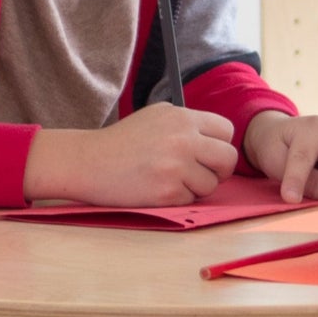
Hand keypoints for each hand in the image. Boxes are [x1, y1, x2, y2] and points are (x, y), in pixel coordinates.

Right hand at [24, 105, 237, 206]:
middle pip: (228, 159)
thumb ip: (187, 124)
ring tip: (171, 179)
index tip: (208, 153)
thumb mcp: (156, 116)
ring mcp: (176, 166)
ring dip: (196, 187)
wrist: (89, 161)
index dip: (220, 145)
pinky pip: (191, 199)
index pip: (227, 131)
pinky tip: (158, 188)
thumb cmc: (124, 141)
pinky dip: (178, 198)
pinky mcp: (167, 192)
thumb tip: (219, 139)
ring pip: (212, 184)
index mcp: (182, 117)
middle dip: (219, 170)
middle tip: (201, 173)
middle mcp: (183, 139)